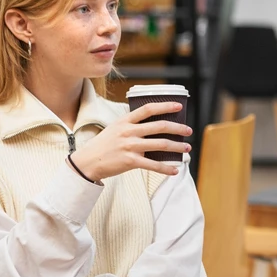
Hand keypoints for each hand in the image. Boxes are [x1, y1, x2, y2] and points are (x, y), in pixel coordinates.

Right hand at [70, 102, 192, 179]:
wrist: (87, 162)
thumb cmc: (104, 145)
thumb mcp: (115, 128)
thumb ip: (132, 125)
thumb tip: (156, 127)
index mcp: (125, 121)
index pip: (148, 109)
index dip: (165, 106)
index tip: (179, 106)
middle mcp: (128, 131)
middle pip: (160, 126)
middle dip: (178, 128)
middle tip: (188, 130)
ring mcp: (130, 146)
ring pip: (161, 144)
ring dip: (177, 146)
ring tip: (187, 148)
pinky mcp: (130, 161)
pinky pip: (153, 164)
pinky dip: (166, 168)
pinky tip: (175, 170)